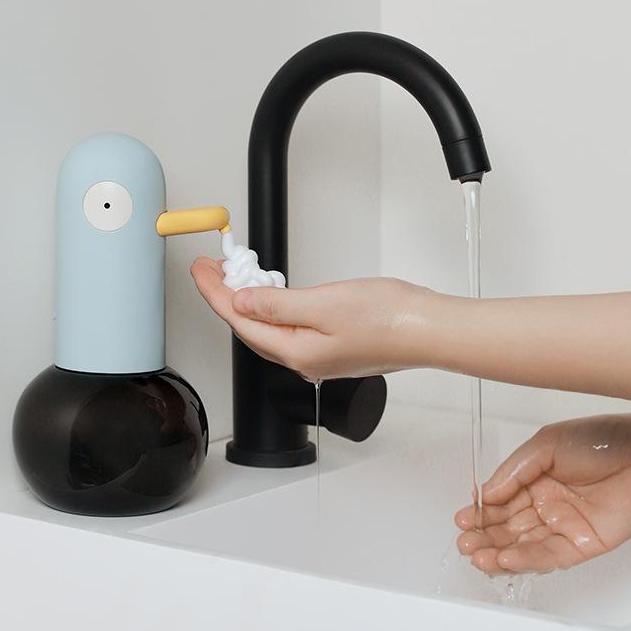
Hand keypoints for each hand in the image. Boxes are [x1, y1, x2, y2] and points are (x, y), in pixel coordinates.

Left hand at [190, 257, 437, 379]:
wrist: (429, 330)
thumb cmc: (389, 320)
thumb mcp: (323, 303)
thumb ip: (277, 305)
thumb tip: (242, 303)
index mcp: (297, 353)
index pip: (240, 322)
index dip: (215, 293)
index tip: (201, 269)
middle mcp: (304, 361)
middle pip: (251, 328)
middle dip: (226, 297)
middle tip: (213, 268)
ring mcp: (320, 356)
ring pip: (270, 329)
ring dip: (249, 302)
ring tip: (237, 276)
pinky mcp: (334, 348)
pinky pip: (290, 329)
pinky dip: (274, 309)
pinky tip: (275, 295)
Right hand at [455, 411, 630, 573]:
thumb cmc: (599, 440)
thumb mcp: (545, 445)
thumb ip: (514, 471)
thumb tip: (487, 492)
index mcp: (534, 478)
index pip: (500, 500)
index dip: (480, 511)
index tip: (463, 517)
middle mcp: (546, 503)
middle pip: (507, 526)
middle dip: (484, 536)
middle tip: (464, 542)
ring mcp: (563, 525)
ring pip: (523, 544)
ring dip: (499, 552)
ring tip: (477, 556)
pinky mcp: (582, 545)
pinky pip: (548, 556)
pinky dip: (525, 559)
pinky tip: (505, 558)